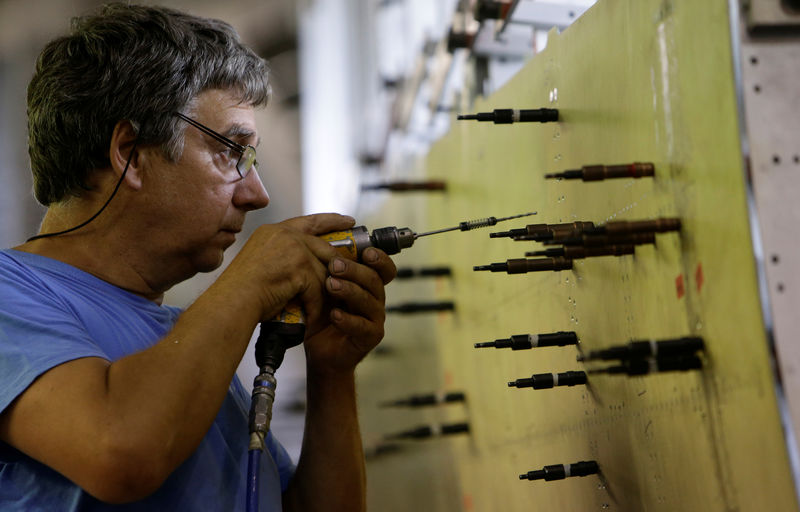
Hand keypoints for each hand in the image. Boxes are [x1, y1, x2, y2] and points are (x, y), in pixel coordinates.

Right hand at [221, 213, 355, 325]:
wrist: (232, 301)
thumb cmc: (240, 291)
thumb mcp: (260, 263)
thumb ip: (282, 256)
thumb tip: (305, 264)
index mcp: (274, 231)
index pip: (309, 221)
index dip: (331, 220)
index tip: (348, 221)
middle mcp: (284, 235)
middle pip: (323, 246)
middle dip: (341, 258)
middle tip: (357, 265)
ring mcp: (293, 249)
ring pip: (323, 269)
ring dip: (325, 290)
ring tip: (329, 304)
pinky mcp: (300, 267)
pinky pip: (318, 287)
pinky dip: (316, 305)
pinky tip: (313, 317)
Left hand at [304, 246, 395, 375]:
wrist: (320, 352)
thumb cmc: (321, 316)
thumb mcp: (322, 289)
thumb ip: (325, 269)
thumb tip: (316, 240)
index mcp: (367, 285)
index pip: (383, 268)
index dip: (379, 258)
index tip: (366, 251)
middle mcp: (375, 300)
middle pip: (374, 280)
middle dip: (355, 270)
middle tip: (335, 265)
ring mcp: (374, 319)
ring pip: (369, 301)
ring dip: (350, 290)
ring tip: (330, 285)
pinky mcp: (369, 337)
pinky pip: (362, 326)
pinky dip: (348, 320)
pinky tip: (334, 315)